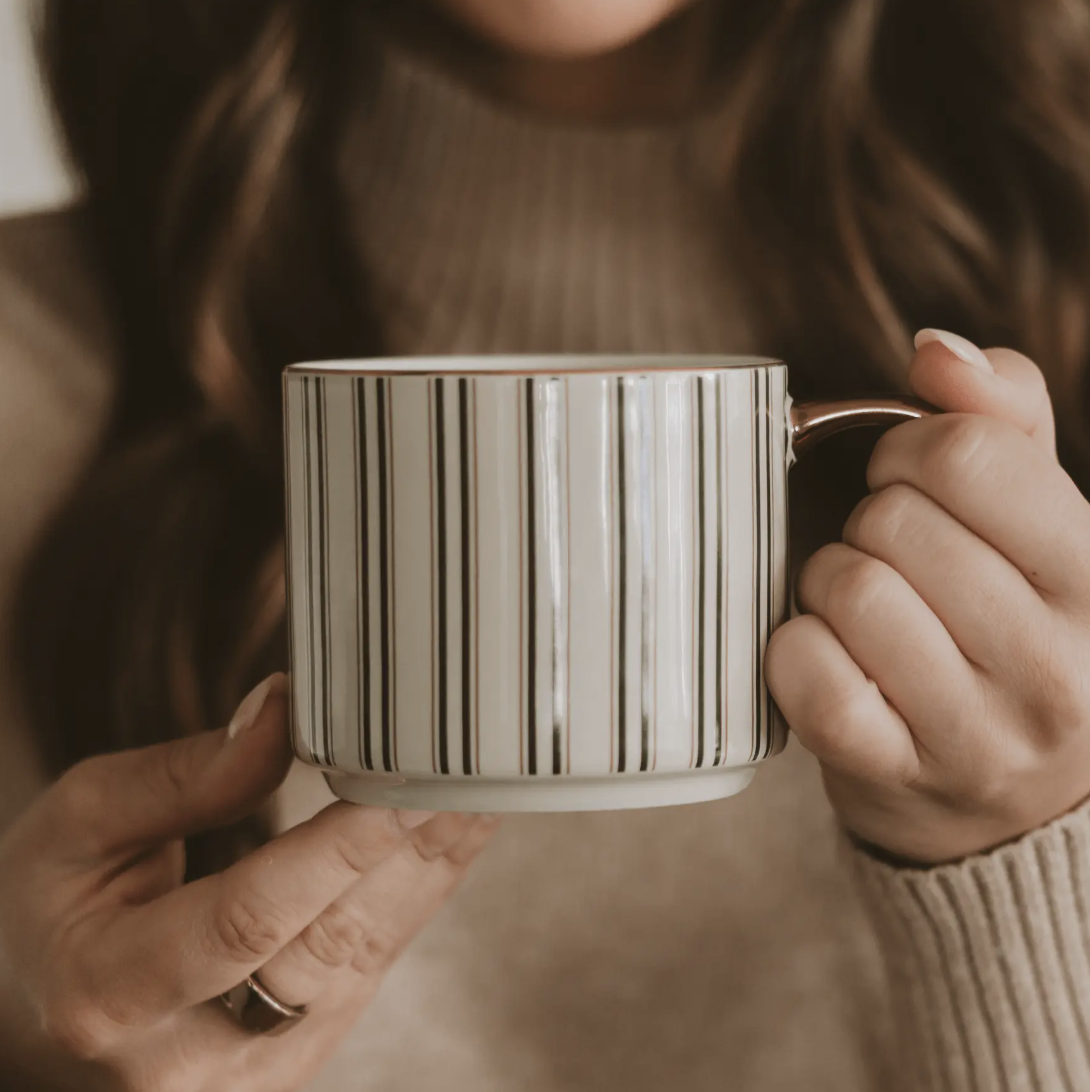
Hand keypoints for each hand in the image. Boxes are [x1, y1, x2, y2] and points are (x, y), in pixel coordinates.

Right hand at [0, 674, 497, 1090]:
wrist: (41, 1010)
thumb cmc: (49, 910)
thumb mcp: (77, 825)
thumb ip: (180, 775)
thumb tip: (282, 709)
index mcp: (114, 993)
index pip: (249, 918)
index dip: (340, 849)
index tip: (410, 781)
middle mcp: (191, 1057)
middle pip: (329, 943)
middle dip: (413, 848)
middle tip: (472, 766)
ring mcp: (255, 1072)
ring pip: (368, 956)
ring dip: (433, 864)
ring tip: (483, 784)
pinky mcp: (297, 1057)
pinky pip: (371, 965)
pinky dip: (417, 890)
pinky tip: (453, 830)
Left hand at [766, 329, 1089, 863]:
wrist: (1010, 800)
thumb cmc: (1013, 628)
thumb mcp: (1041, 518)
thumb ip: (1003, 416)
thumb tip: (934, 348)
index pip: (971, 455)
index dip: (910, 451)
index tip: (909, 480)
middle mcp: (1055, 665)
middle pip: (895, 522)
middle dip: (871, 522)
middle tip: (889, 554)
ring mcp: (978, 734)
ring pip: (850, 590)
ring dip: (830, 582)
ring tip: (861, 605)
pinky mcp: (896, 775)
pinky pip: (811, 676)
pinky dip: (797, 648)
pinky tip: (828, 654)